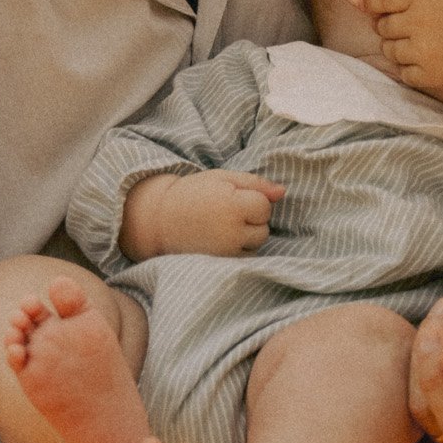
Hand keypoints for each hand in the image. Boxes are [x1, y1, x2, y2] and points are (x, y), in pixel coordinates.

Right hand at [121, 167, 282, 260]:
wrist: (159, 220)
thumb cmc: (193, 193)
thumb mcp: (222, 178)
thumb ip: (255, 183)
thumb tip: (282, 192)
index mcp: (232, 205)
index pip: (265, 206)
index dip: (252, 199)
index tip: (231, 197)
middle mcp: (231, 231)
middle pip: (263, 228)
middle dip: (252, 219)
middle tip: (225, 211)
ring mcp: (226, 252)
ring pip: (256, 244)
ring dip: (247, 235)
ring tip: (222, 225)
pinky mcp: (221, 264)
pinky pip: (245, 257)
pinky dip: (239, 249)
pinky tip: (221, 239)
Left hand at [366, 0, 442, 91]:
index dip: (372, 2)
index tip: (374, 5)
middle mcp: (414, 21)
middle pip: (382, 26)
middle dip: (385, 24)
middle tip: (395, 25)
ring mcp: (422, 50)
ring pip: (391, 51)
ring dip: (395, 47)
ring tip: (406, 45)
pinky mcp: (433, 73)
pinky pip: (406, 75)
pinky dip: (407, 70)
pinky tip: (418, 64)